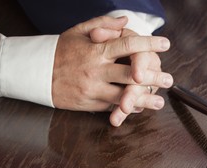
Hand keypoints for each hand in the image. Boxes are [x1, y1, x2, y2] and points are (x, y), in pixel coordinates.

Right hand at [52, 16, 172, 125]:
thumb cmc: (61, 50)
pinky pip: (113, 107)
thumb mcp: (78, 31)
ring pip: (124, 96)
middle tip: (169, 80)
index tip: (165, 44)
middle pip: (131, 74)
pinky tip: (140, 108)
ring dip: (144, 100)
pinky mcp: (90, 103)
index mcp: (96, 50)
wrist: (36, 74)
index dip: (149, 44)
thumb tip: (126, 20)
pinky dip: (128, 108)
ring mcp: (93, 89)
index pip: (128, 45)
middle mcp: (97, 70)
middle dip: (153, 77)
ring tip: (160, 102)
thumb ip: (104, 25)